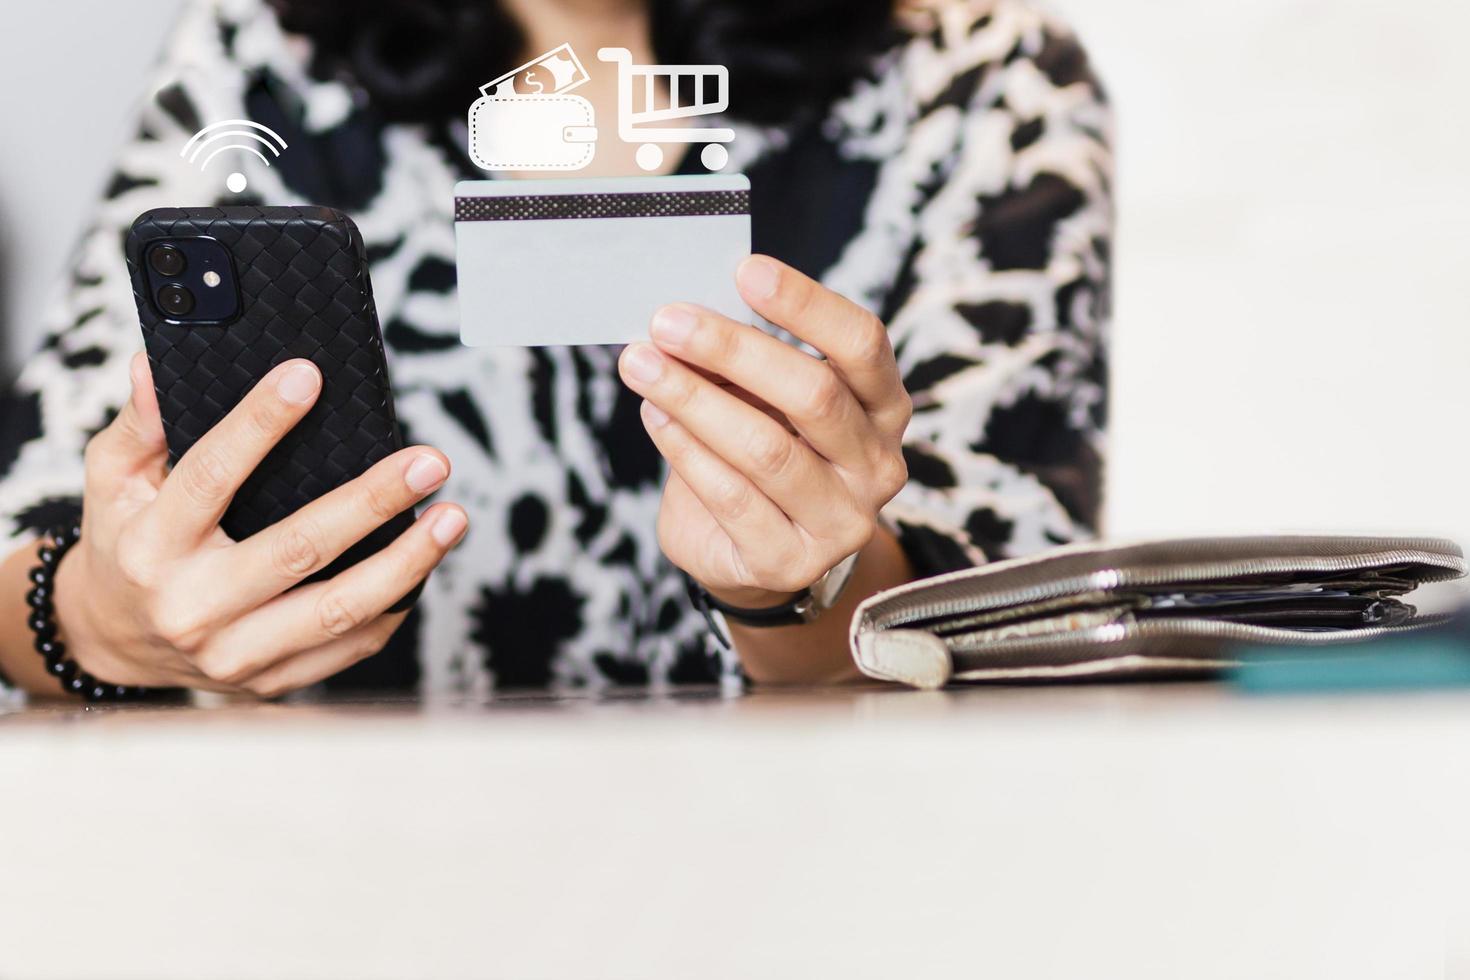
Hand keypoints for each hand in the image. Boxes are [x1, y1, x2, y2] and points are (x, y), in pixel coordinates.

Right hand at [52, 353, 466, 696]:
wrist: (114, 642)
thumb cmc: (126, 544)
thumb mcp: (111, 480)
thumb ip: (139, 426)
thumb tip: (156, 367)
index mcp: (152, 546)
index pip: (210, 477)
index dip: (260, 425)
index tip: (308, 377)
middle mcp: (193, 606)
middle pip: (298, 549)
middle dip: (372, 502)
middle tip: (429, 462)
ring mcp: (234, 653)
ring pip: (339, 609)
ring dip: (408, 563)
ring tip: (452, 516)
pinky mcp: (269, 681)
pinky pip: (349, 647)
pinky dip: (395, 606)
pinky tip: (424, 566)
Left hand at [618, 255, 911, 607]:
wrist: (752, 556)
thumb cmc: (762, 452)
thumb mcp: (762, 399)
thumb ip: (742, 361)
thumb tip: (687, 314)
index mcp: (883, 406)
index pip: (862, 343)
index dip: (807, 303)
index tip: (745, 270)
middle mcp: (878, 464)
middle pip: (814, 394)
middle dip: (733, 350)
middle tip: (667, 321)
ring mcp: (842, 520)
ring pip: (766, 448)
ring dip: (693, 398)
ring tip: (641, 364)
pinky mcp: (792, 562)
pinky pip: (732, 497)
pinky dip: (685, 450)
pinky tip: (655, 416)